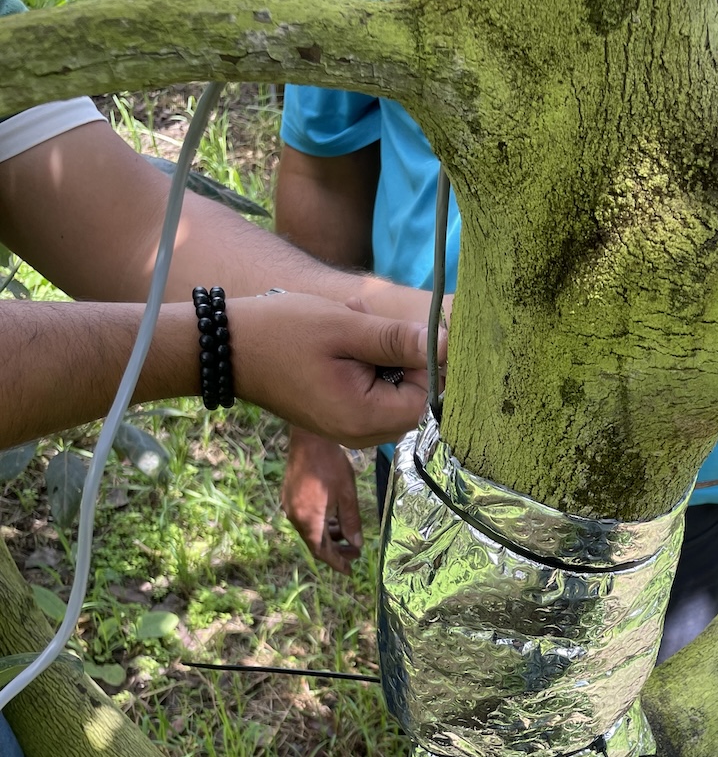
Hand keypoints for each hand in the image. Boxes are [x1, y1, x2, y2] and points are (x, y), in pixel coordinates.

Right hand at [229, 292, 429, 448]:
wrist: (228, 349)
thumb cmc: (283, 332)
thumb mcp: (346, 328)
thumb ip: (399, 340)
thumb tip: (451, 346)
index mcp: (364, 418)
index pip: (428, 399)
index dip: (428, 364)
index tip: (409, 331)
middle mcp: (361, 435)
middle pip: (414, 400)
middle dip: (404, 358)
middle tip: (369, 322)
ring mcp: (350, 430)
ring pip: (394, 395)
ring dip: (384, 357)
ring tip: (353, 326)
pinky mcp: (340, 419)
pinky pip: (374, 396)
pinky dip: (369, 367)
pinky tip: (345, 340)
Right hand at [282, 428, 364, 574]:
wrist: (308, 439)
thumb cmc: (330, 465)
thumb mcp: (347, 495)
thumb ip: (351, 522)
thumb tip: (356, 544)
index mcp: (309, 520)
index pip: (322, 552)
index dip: (337, 562)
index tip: (349, 570)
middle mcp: (295, 516)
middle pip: (314, 543)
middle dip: (335, 550)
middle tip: (354, 552)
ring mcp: (289, 506)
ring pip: (310, 530)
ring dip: (328, 536)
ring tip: (347, 535)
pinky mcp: (289, 496)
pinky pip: (304, 518)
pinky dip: (320, 524)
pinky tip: (334, 519)